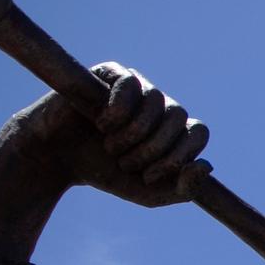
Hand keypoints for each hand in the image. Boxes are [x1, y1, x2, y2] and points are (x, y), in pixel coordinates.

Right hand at [8, 63, 210, 207]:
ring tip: (111, 148)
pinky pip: (130, 84)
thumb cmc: (105, 173)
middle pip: (179, 116)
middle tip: (126, 163)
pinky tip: (102, 124)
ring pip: (157, 101)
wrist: (57, 160)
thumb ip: (183, 190)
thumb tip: (207, 166)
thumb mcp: (148, 192)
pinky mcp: (110, 72)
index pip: (198, 132)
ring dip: (134, 133)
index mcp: (173, 129)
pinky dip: (119, 111)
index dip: (178, 156)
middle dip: (154, 148)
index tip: (149, 176)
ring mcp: (136, 86)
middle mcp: (159, 104)